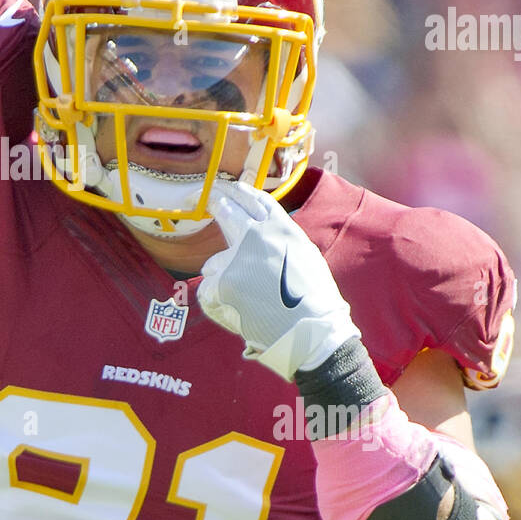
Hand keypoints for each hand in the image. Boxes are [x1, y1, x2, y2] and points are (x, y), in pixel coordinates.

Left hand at [196, 179, 358, 379]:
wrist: (311, 332)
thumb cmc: (313, 301)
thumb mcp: (304, 256)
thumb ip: (281, 239)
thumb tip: (260, 228)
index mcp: (281, 229)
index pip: (255, 200)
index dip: (238, 191)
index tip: (226, 187)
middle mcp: (257, 236)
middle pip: (227, 210)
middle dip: (217, 202)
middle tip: (209, 197)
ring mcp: (237, 258)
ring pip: (213, 263)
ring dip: (222, 279)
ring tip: (247, 301)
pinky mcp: (224, 283)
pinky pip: (207, 291)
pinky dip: (217, 304)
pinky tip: (237, 313)